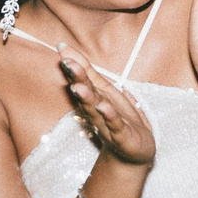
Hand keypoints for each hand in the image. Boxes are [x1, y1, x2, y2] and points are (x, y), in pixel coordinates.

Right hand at [59, 51, 155, 166]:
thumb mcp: (103, 90)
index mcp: (92, 99)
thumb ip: (85, 70)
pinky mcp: (122, 137)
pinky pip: (115, 126)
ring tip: (80, 87)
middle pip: (86, 95)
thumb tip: (62, 47)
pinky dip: (109, 117)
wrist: (134, 150)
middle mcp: (96, 112)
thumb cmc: (116, 117)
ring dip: (87, 99)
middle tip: (68, 66)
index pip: (82, 82)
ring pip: (96, 110)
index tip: (64, 56)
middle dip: (78, 80)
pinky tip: (104, 107)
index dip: (74, 69)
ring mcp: (108, 125)